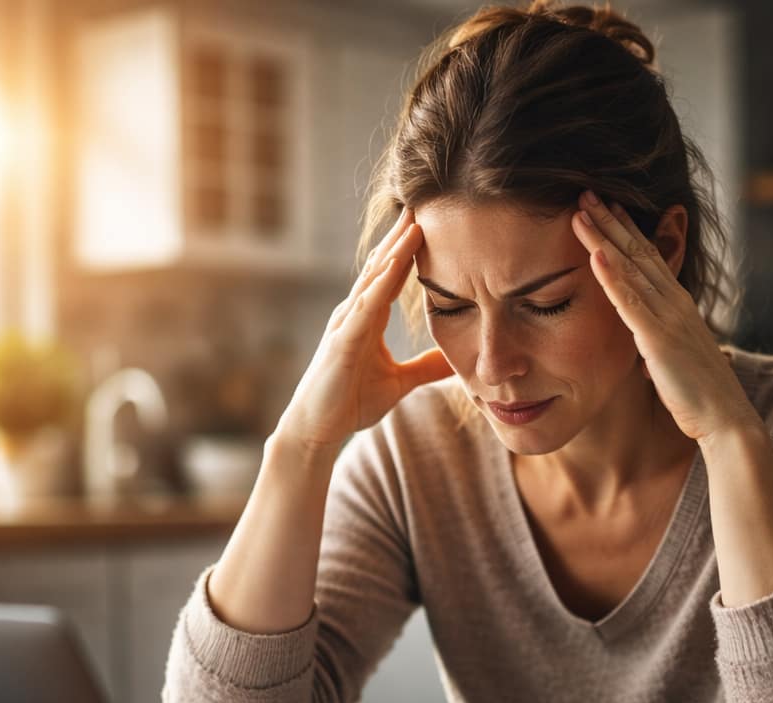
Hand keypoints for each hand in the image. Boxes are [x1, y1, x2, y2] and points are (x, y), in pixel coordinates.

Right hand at [276, 209, 452, 452]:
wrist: (317, 430)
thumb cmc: (349, 403)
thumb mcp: (399, 382)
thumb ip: (425, 368)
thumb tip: (454, 360)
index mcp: (367, 320)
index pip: (391, 276)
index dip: (409, 249)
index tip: (429, 222)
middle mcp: (354, 314)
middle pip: (381, 266)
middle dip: (401, 236)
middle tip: (423, 203)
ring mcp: (346, 325)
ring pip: (373, 279)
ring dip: (394, 251)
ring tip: (415, 222)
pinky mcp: (342, 342)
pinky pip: (365, 306)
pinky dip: (380, 284)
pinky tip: (394, 264)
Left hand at [571, 192, 755, 442]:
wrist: (725, 419)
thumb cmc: (701, 397)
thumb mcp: (677, 359)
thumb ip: (662, 344)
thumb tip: (649, 348)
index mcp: (678, 306)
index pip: (649, 259)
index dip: (626, 231)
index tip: (607, 207)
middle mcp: (675, 303)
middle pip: (638, 252)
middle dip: (611, 221)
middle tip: (586, 191)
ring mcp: (668, 318)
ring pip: (631, 268)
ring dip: (604, 238)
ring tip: (580, 210)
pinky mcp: (659, 339)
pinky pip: (630, 303)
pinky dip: (612, 277)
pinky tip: (595, 255)